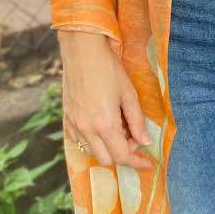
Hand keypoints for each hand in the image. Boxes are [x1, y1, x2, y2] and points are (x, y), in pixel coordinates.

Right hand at [59, 31, 153, 170]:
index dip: (137, 162)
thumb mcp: (129, 93)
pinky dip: (91, 140)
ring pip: (91, 152)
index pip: (122, 156)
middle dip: (122, 153)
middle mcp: (87, 129)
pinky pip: (78, 140)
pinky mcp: (66, 117)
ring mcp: (73, 124)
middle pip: (106, 160)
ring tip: (117, 127)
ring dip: (106, 148)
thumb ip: (137, 120)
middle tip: (132, 135)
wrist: (81, 50)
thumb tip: (145, 141)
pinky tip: (100, 124)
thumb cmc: (109, 68)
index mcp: (105, 124)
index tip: (148, 162)